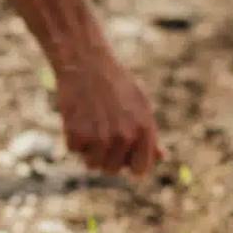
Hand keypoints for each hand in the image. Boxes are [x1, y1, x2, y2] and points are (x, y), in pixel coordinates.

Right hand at [53, 54, 163, 175]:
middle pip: (111, 170)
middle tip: (100, 133)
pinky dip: (72, 137)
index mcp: (144, 130)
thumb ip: (149, 134)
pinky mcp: (77, 134)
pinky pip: (73, 150)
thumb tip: (161, 157)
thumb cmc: (115, 83)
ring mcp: (100, 137)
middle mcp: (124, 137)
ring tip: (89, 124)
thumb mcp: (140, 104)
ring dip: (87, 150)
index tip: (122, 158)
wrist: (86, 62)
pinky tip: (77, 117)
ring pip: (91, 164)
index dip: (130, 165)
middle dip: (105, 157)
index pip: (141, 169)